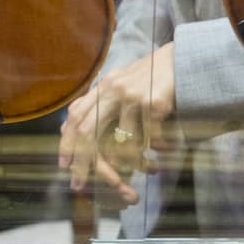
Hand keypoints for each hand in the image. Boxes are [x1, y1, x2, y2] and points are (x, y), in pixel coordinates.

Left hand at [57, 43, 174, 204]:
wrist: (180, 60)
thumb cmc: (149, 77)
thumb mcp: (119, 84)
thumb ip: (98, 101)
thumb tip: (71, 123)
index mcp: (103, 87)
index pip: (76, 115)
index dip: (67, 141)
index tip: (63, 165)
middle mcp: (113, 90)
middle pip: (88, 130)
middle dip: (81, 161)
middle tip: (79, 184)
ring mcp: (132, 96)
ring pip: (121, 141)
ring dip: (131, 161)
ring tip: (144, 168)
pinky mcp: (153, 103)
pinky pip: (150, 137)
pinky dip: (158, 148)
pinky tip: (165, 150)